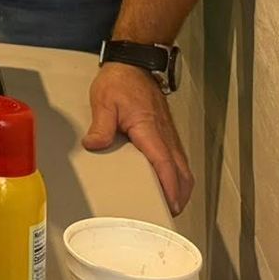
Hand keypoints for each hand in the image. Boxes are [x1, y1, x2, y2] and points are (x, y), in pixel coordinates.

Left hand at [82, 61, 193, 214]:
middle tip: (169, 214)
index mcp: (150, 130)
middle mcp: (164, 135)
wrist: (134, 65)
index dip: (170, 187)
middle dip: (180, 195)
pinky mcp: (167, 133)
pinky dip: (177, 175)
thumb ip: (101, 126)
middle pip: (182, 172)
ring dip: (181, 187)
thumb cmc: (120, 82)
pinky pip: (178, 159)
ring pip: (183, 167)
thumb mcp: (104, 102)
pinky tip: (168, 183)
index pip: (165, 164)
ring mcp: (169, 135)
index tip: (171, 205)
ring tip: (169, 205)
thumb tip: (95, 145)